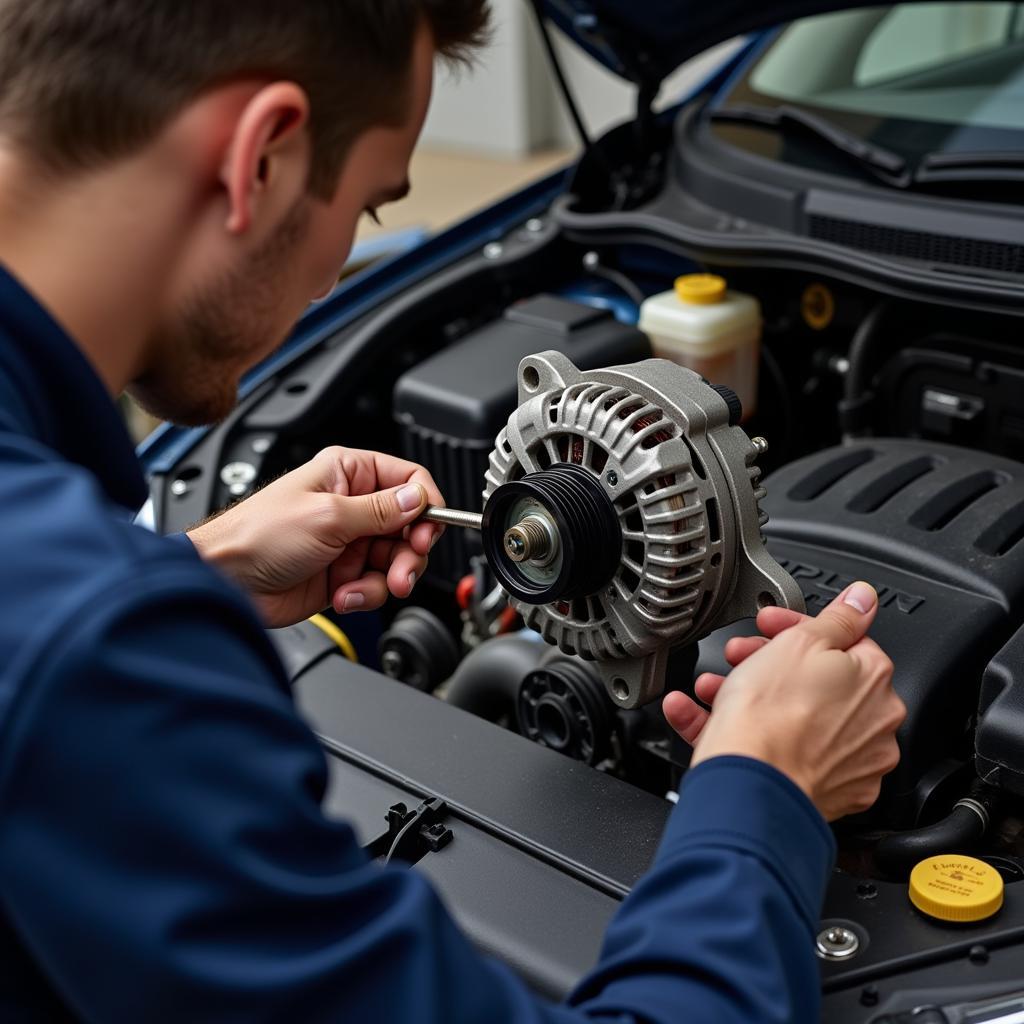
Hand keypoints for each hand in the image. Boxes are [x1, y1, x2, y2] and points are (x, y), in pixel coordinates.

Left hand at [187, 447, 443, 627]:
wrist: (227, 582)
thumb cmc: (257, 535)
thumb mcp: (328, 516)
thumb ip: (380, 510)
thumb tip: (418, 499)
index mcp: (348, 473)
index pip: (408, 479)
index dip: (425, 504)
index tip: (428, 529)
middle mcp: (352, 505)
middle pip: (409, 526)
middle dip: (409, 551)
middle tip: (403, 568)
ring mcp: (349, 541)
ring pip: (396, 560)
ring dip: (386, 578)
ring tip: (364, 586)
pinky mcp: (343, 574)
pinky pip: (375, 584)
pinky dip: (364, 593)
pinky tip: (343, 594)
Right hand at [664, 584, 904, 820]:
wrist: (751, 784)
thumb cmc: (772, 715)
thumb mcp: (800, 642)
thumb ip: (837, 618)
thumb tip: (863, 598)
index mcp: (873, 681)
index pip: (842, 640)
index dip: (795, 628)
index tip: (767, 627)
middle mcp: (872, 725)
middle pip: (815, 680)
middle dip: (767, 663)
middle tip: (737, 658)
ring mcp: (849, 763)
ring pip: (792, 718)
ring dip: (745, 697)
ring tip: (710, 690)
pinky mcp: (821, 792)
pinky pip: (779, 753)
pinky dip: (742, 733)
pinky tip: (700, 716)